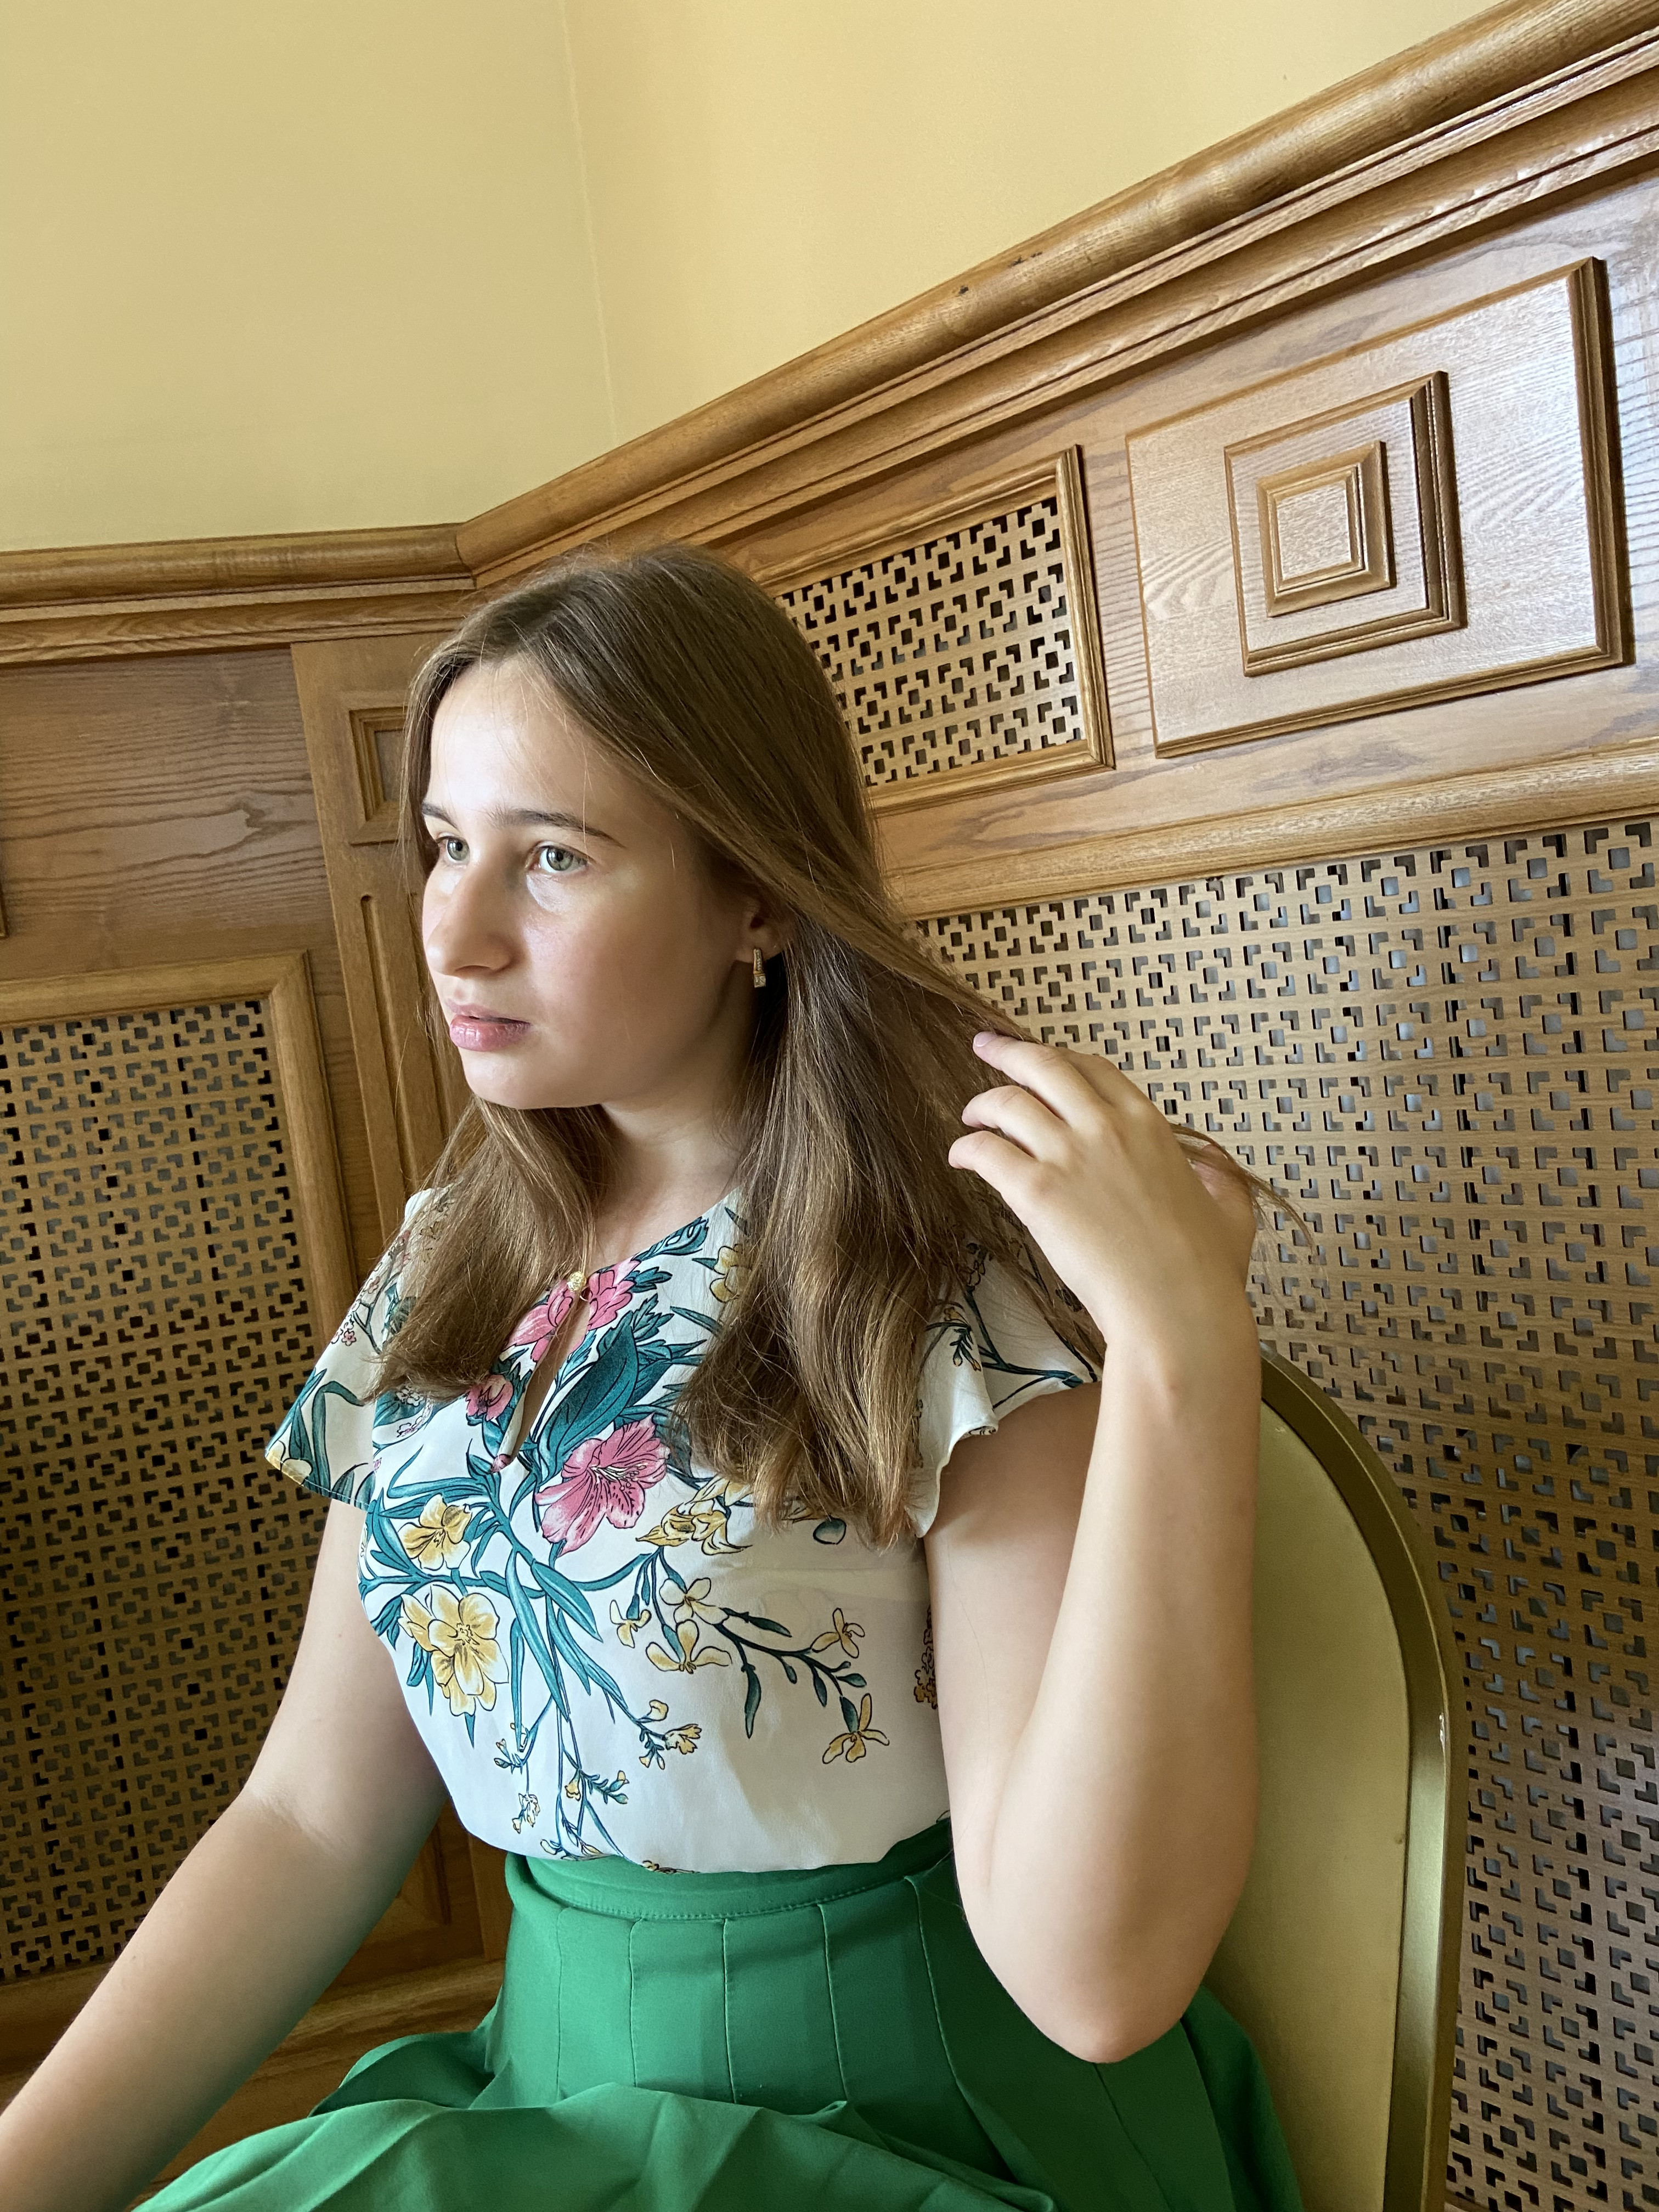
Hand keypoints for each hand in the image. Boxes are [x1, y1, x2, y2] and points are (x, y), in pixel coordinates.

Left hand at [947, 1032, 1257, 1348]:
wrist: (1177, 1309)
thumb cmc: (1205, 1271)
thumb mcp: (1231, 1210)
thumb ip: (1220, 1180)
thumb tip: (1215, 1170)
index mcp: (1148, 1124)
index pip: (1093, 1069)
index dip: (1061, 1060)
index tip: (1042, 1061)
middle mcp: (1106, 1127)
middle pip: (1043, 1067)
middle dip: (1008, 1052)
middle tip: (985, 1046)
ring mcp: (1068, 1155)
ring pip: (1007, 1104)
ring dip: (982, 1104)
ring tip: (969, 1116)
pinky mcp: (1036, 1191)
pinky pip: (986, 1151)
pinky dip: (967, 1148)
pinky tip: (960, 1157)